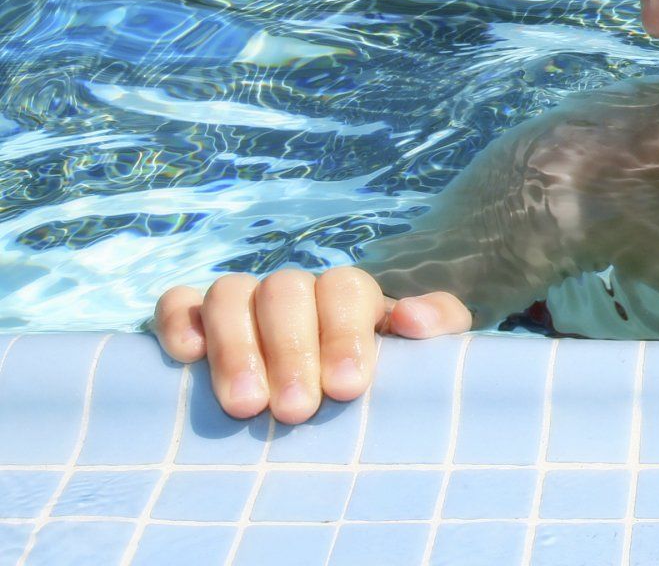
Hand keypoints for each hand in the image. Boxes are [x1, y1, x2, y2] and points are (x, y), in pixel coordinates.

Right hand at [151, 267, 471, 423]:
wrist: (336, 402)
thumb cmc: (384, 382)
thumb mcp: (425, 356)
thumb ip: (438, 327)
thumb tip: (411, 317)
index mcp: (349, 295)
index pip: (345, 289)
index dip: (344, 333)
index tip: (347, 389)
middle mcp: (294, 291)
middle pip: (285, 291)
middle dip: (291, 350)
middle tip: (297, 411)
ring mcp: (242, 302)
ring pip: (230, 293)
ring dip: (236, 347)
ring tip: (247, 407)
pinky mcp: (194, 321)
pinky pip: (177, 304)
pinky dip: (177, 323)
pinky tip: (187, 359)